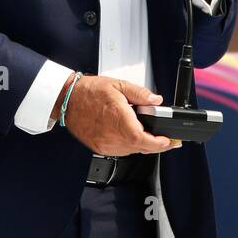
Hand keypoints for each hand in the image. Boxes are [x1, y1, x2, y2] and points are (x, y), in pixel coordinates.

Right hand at [54, 75, 179, 155]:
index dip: (159, 143)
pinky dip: (130, 146)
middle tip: (168, 141)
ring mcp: (104, 143)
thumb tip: (156, 100)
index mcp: (118, 118)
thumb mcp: (118, 85)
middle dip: (157, 146)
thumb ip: (140, 93)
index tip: (169, 141)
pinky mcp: (99, 147)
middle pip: (140, 147)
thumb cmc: (89, 91)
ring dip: (143, 146)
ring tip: (152, 137)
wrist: (68, 100)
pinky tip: (132, 137)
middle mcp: (111, 135)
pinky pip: (120, 152)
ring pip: (131, 151)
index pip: (142, 139)